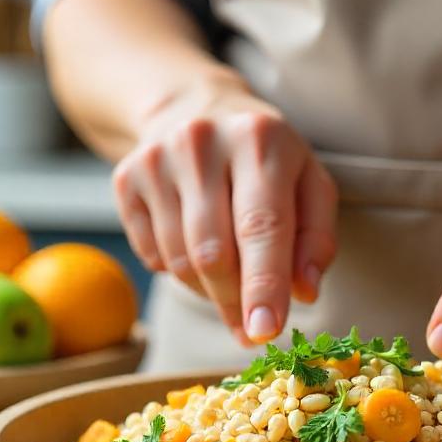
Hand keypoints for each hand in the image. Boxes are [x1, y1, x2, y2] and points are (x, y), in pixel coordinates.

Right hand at [112, 83, 336, 343]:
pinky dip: (178, 269)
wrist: (197, 110)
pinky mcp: (125, 177)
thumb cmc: (267, 160)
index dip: (263, 284)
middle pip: (214, 253)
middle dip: (235, 300)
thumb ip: (317, 239)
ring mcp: (157, 158)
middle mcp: (203, 141)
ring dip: (209, 290)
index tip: (264, 332)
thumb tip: (304, 293)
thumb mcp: (310, 185)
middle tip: (252, 323)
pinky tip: (195, 243)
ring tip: (230, 274)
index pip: (261, 225)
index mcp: (261, 139)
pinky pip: (151, 256)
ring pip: (180, 262)